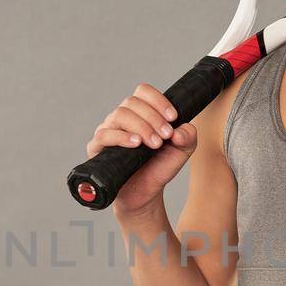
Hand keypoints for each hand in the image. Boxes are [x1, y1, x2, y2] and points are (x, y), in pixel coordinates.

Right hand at [85, 82, 195, 215]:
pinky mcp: (97, 148)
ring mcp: (108, 131)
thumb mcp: (182, 150)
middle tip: (166, 136)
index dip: (158, 101)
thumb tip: (180, 130)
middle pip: (132, 102)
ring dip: (141, 127)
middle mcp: (122, 118)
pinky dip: (121, 137)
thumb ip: (188, 136)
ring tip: (154, 144)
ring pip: (119, 115)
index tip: (173, 118)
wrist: (146, 193)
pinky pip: (104, 135)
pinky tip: (136, 144)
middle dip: (153, 118)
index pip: (143, 92)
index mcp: (140, 112)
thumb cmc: (159, 167)